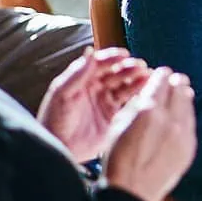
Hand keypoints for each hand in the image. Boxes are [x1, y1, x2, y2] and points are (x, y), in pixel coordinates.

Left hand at [38, 47, 151, 161]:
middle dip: (128, 68)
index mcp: (81, 79)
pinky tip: (147, 90)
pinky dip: (138, 94)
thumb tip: (90, 52)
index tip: (124, 54)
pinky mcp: (113, 115)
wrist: (60, 148)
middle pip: (115, 72)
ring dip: (136, 79)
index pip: (100, 63)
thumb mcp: (62, 94)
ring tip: (147, 75)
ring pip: (124, 85)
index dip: (112, 57)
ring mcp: (105, 101)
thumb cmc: (54, 120)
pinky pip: (128, 101)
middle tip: (140, 66)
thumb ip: (76, 74)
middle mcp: (95, 87)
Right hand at [102, 70, 196, 200]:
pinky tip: (180, 116)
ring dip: (183, 97)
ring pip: (189, 104)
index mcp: (149, 111)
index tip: (161, 74)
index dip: (160, 75)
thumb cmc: (118, 160)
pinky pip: (190, 122)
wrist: (132, 193)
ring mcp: (183, 134)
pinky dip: (186, 115)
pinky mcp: (189, 147)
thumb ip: (135, 106)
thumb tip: (146, 95)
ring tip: (179, 94)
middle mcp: (170, 120)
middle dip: (175, 83)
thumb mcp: (117, 126)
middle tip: (172, 81)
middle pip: (180, 88)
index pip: (161, 81)